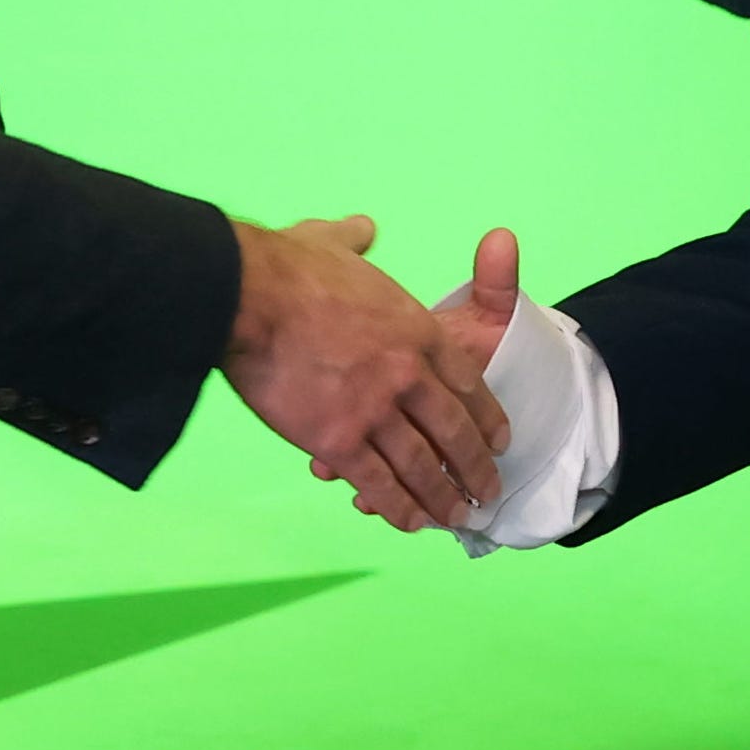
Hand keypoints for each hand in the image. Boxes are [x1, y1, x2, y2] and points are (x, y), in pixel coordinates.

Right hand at [222, 215, 509, 532]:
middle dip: (475, 467)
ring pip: (421, 465)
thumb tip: (363, 228)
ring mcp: (374, 410)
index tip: (498, 440)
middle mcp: (407, 375)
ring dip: (444, 497)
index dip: (486, 416)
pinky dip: (397, 506)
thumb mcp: (334, 241)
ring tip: (459, 518)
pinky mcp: (337, 440)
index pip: (466, 382)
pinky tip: (411, 522)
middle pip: (454, 431)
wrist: (251, 295)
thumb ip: (355, 240)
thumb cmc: (288, 266)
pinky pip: (376, 482)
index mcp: (416, 329)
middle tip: (488, 492)